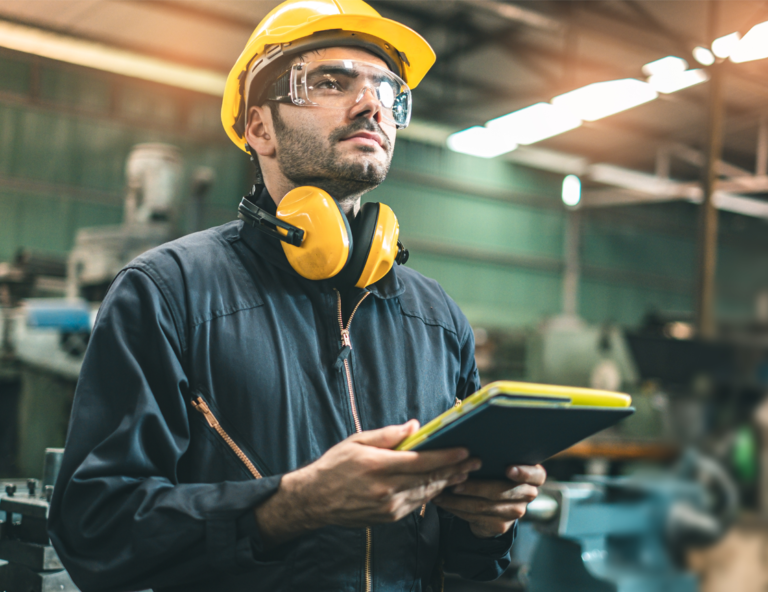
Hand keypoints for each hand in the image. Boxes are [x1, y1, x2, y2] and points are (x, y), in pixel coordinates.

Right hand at [254, 421, 480, 544]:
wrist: (315, 500)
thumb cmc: (335, 465)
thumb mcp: (357, 441)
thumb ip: (387, 435)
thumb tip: (415, 426)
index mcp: (378, 466)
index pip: (420, 461)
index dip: (445, 457)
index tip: (464, 450)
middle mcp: (385, 489)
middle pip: (429, 479)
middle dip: (455, 470)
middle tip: (475, 461)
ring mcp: (388, 506)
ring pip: (426, 493)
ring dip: (448, 483)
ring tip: (465, 472)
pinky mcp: (388, 517)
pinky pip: (416, 504)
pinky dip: (431, 494)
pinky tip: (442, 486)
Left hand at [432, 464, 545, 537]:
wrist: (495, 503)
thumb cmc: (495, 471)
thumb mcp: (499, 462)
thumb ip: (495, 454)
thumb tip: (471, 442)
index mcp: (533, 475)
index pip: (536, 474)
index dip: (523, 473)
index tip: (508, 469)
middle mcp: (528, 494)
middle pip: (501, 491)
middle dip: (475, 487)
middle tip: (455, 482)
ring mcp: (515, 512)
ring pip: (484, 506)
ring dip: (459, 499)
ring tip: (441, 491)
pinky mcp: (501, 525)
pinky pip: (476, 517)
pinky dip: (456, 509)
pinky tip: (443, 501)